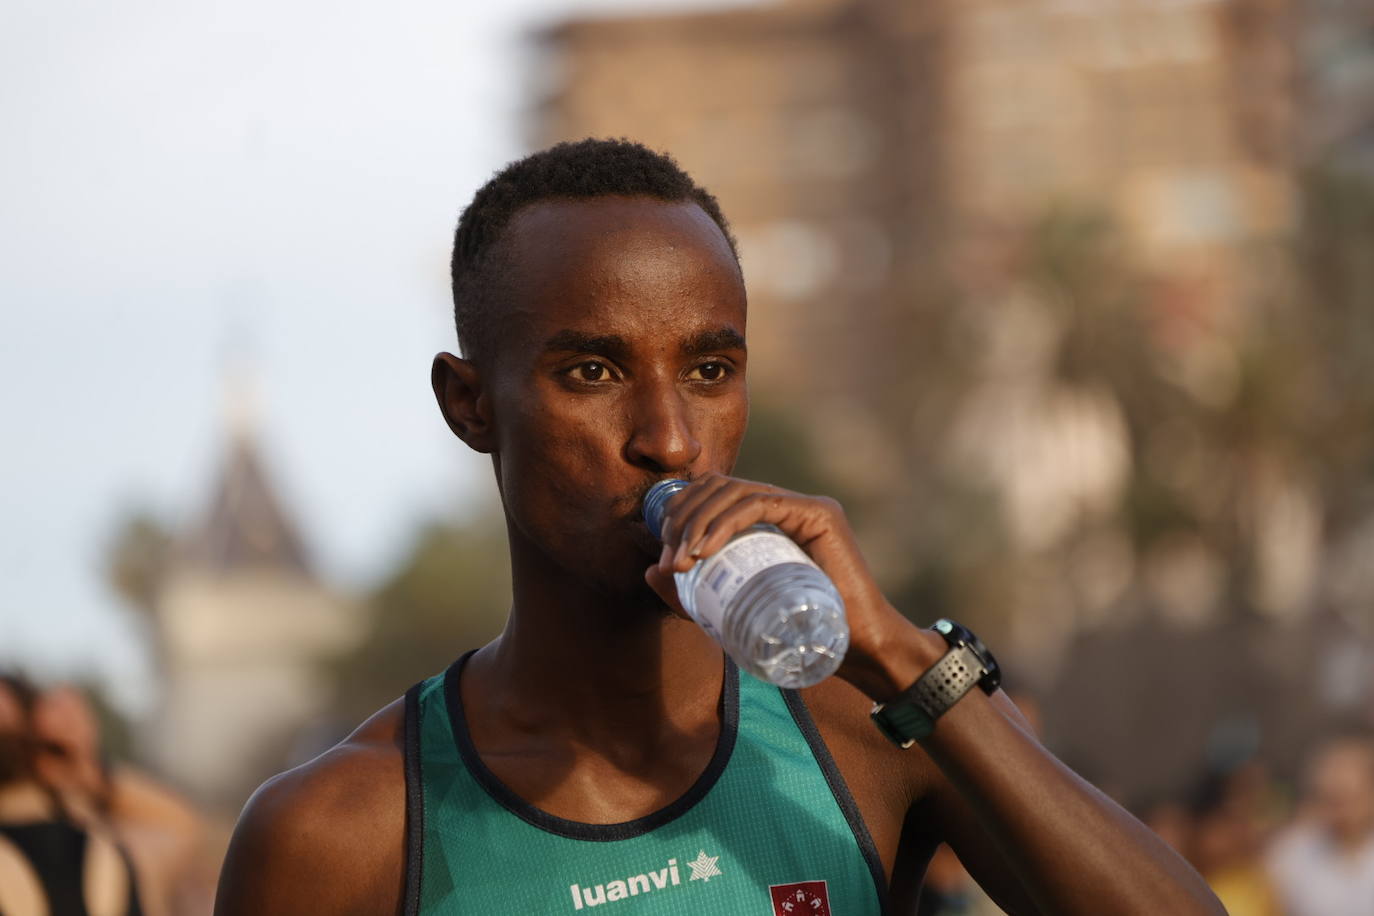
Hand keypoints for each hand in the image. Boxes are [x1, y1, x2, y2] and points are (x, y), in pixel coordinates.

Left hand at [643, 473, 940, 697]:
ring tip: (684, 560)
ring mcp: (804, 505)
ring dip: (699, 521)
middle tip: (673, 561)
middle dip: (685, 518)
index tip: (666, 555)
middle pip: (719, 488)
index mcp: (766, 518)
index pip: (713, 494)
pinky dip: (726, 522)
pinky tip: (706, 548)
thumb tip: (651, 569)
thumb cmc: (798, 633)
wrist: (855, 651)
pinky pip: (761, 504)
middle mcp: (785, 503)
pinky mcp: (819, 514)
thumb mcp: (731, 608)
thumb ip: (690, 592)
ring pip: (735, 492)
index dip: (681, 513)